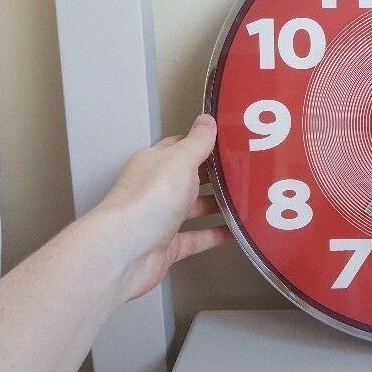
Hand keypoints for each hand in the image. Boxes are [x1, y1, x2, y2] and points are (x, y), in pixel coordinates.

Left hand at [92, 114, 229, 299]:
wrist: (127, 250)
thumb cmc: (148, 199)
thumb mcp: (180, 160)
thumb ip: (197, 142)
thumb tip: (206, 120)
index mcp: (154, 163)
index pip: (180, 147)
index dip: (203, 143)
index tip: (229, 142)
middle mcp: (156, 189)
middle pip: (188, 178)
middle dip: (214, 176)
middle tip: (244, 172)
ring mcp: (160, 219)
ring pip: (193, 209)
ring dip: (217, 205)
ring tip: (244, 200)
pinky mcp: (168, 246)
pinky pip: (196, 238)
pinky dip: (214, 234)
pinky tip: (234, 231)